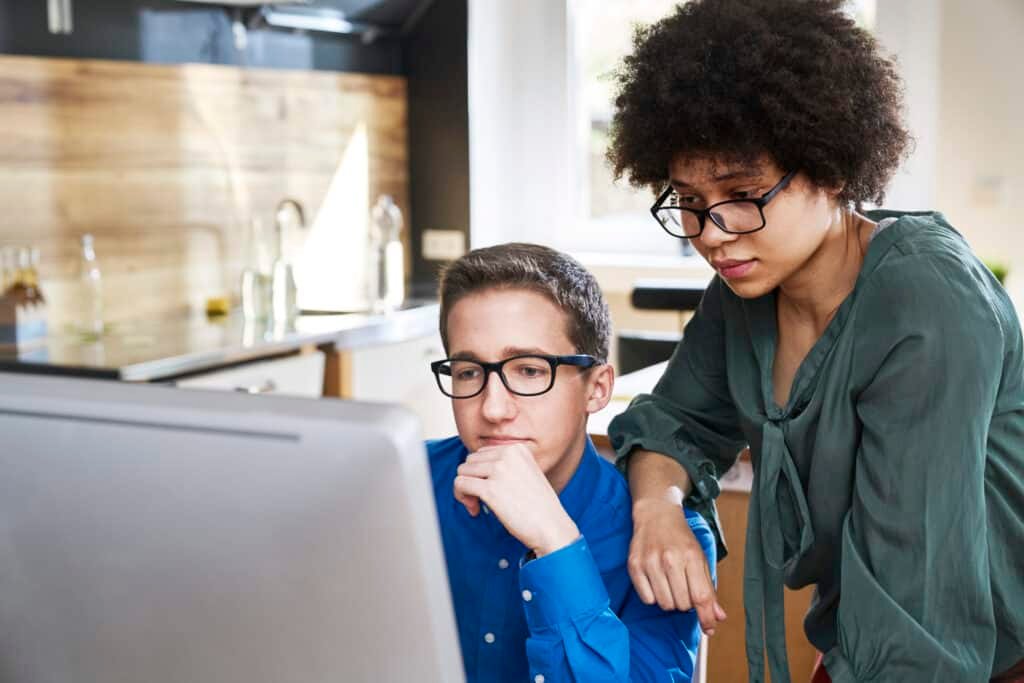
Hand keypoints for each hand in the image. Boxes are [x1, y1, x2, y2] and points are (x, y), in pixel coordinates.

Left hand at [454, 444, 579, 556]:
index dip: (480, 473)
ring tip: (478, 505)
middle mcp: (508, 454)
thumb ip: (504, 466)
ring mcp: (499, 469)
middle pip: (470, 461)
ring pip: (462, 471)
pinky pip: (460, 484)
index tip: (488, 489)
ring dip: (465, 490)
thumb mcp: (525, 474)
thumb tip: (473, 467)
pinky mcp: (490, 488)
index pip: (483, 453)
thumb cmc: (538, 507)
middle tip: (481, 499)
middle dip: (471, 480)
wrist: (551, 527)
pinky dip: (461, 497)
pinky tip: (475, 509)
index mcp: (517, 449)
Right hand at [628, 496, 726, 634]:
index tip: (709, 629)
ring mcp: (650, 562)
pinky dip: (654, 596)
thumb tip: (718, 617)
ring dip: (670, 600)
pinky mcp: (634, 565)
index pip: (701, 596)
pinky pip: (647, 599)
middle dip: (686, 603)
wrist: (656, 514)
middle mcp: (670, 559)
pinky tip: (656, 582)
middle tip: (684, 587)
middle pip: (683, 605)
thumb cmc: (681, 538)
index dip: (706, 618)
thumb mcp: (700, 558)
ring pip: (665, 604)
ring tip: (670, 584)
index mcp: (691, 556)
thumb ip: (708, 588)